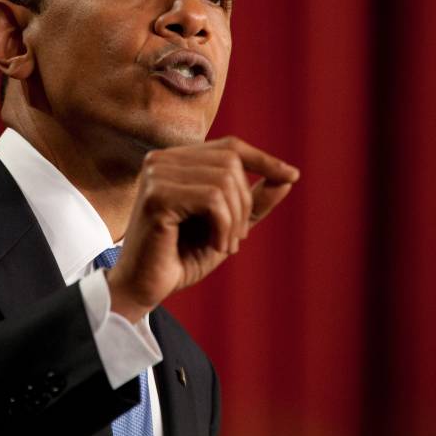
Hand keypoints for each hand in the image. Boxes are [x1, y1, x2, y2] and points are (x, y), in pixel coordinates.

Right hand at [106, 136, 299, 321]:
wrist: (144, 288)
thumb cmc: (181, 257)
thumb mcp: (227, 226)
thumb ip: (254, 203)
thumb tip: (288, 178)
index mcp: (175, 161)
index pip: (229, 147)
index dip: (263, 159)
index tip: (292, 175)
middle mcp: (162, 160)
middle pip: (231, 162)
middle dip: (245, 203)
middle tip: (237, 239)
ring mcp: (156, 175)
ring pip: (224, 180)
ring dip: (235, 220)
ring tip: (226, 245)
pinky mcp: (156, 196)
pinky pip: (212, 199)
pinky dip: (224, 226)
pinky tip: (216, 246)